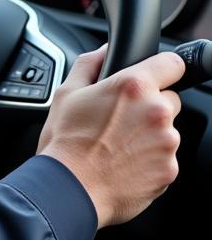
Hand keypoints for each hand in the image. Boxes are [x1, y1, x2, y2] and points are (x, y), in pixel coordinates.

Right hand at [37, 45, 184, 227]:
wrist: (69, 188)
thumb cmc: (65, 142)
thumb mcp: (66, 93)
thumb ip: (90, 64)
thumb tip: (105, 51)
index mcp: (133, 87)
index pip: (173, 63)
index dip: (162, 68)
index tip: (155, 76)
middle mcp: (157, 112)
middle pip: (169, 100)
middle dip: (149, 106)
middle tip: (119, 120)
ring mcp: (167, 143)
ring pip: (166, 131)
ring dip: (148, 135)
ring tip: (116, 146)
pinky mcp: (170, 170)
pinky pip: (164, 159)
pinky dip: (148, 160)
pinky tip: (122, 163)